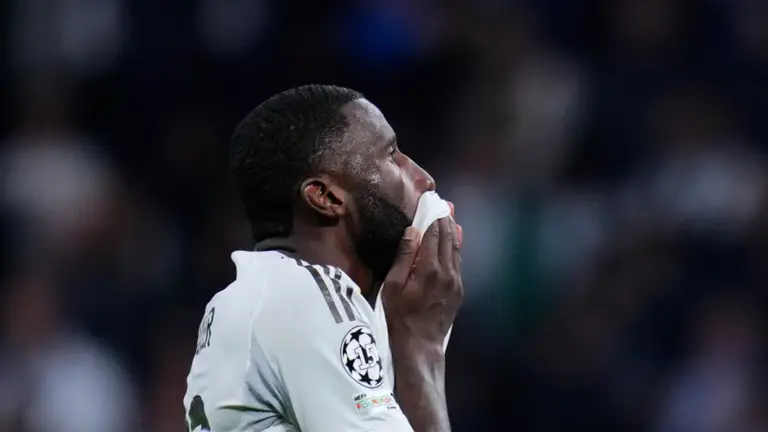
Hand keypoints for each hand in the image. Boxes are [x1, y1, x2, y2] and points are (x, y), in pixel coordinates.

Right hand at [381, 205, 462, 348]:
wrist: (420, 345)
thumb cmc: (399, 316)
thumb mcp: (392, 286)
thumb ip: (404, 257)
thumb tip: (413, 231)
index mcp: (429, 268)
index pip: (433, 234)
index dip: (432, 217)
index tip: (430, 203)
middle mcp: (447, 272)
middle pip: (448, 238)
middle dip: (445, 220)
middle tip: (442, 204)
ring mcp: (456, 281)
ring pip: (456, 249)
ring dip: (453, 231)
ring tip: (450, 216)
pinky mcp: (459, 290)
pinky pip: (459, 262)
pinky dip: (456, 247)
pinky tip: (455, 240)